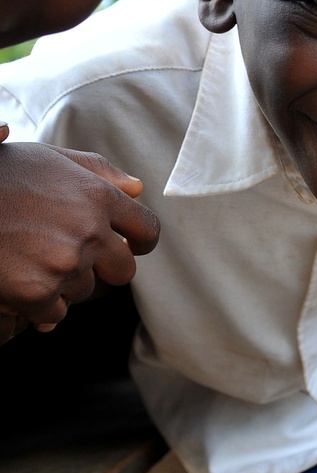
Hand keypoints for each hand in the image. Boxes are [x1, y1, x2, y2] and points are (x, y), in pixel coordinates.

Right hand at [0, 138, 159, 341]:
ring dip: (63, 282)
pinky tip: (18, 279)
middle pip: (123, 270)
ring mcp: (65, 264)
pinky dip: (38, 304)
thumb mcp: (49, 160)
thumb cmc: (0, 176)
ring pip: (84, 291)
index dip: (140, 241)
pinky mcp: (38, 293)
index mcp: (97, 196)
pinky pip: (55, 312)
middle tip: (71, 257)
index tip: (131, 246)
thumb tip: (136, 188)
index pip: (147, 229)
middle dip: (103, 268)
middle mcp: (89, 231)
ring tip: (30, 257)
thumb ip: (97, 172)